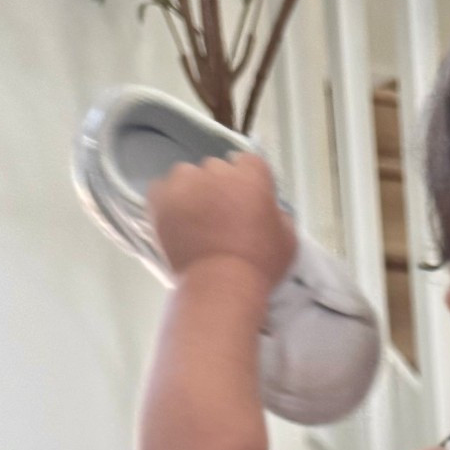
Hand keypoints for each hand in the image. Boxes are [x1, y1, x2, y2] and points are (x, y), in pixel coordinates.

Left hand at [147, 152, 296, 288]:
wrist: (221, 286)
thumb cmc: (259, 266)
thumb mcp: (288, 240)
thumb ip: (278, 215)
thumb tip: (269, 211)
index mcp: (251, 176)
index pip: (249, 163)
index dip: (249, 182)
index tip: (247, 201)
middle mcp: (217, 171)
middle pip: (217, 169)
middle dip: (220, 188)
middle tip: (221, 217)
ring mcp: (186, 182)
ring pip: (188, 176)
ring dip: (192, 191)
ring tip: (195, 219)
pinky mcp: (161, 198)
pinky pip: (162, 189)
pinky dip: (168, 201)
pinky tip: (175, 220)